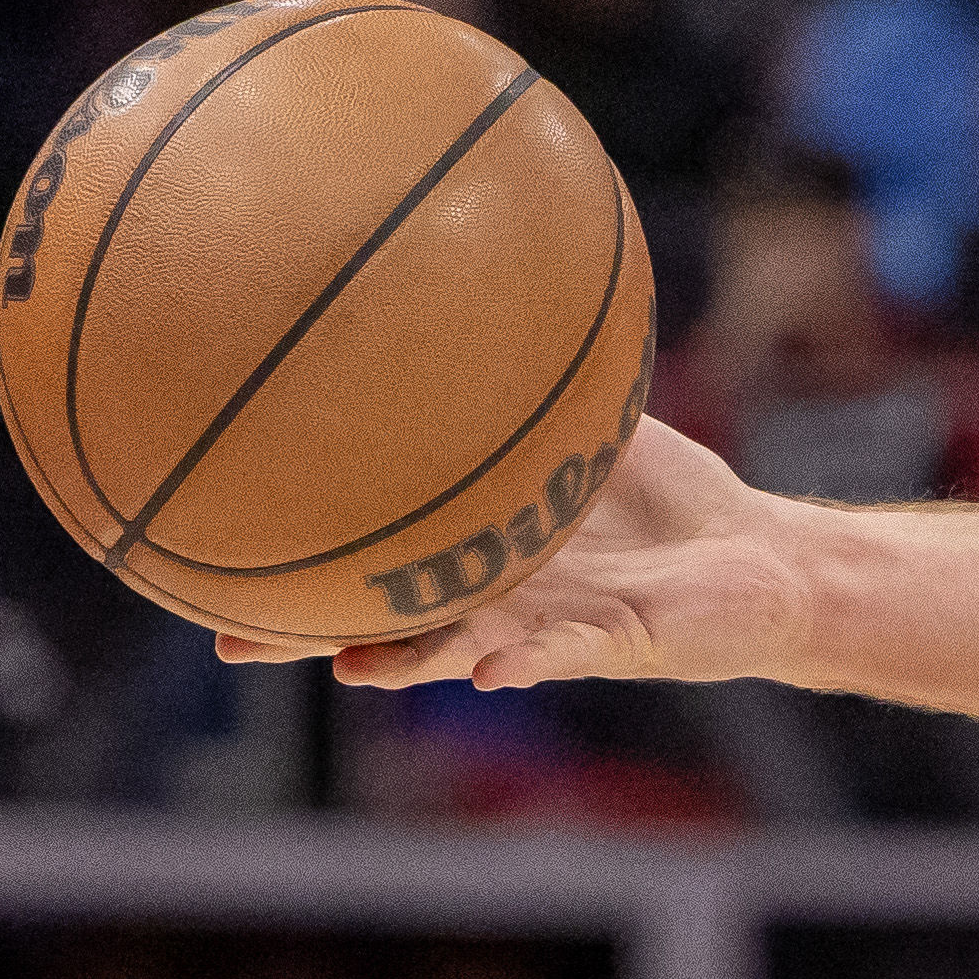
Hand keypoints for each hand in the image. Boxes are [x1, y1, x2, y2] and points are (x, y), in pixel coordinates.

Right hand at [211, 420, 807, 691]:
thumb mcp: (588, 430)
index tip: (213, 563)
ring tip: (348, 668)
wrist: (765, 557)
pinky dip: (528, 662)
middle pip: (386, 621)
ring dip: (406, 661)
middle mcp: (498, 598)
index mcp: (477, 552)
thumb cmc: (671, 500)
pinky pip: (563, 654)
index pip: (373, 561)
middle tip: (230, 638)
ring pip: (461, 650)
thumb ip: (532, 387)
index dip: (299, 567)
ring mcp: (548, 627)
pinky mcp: (613, 643)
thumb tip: (468, 305)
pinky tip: (492, 673)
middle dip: (311, 634)